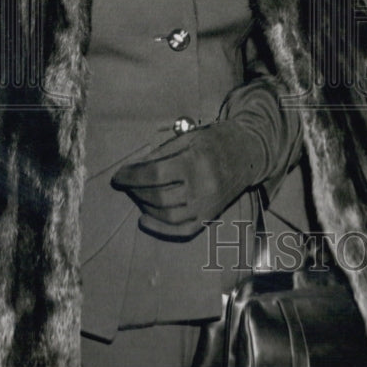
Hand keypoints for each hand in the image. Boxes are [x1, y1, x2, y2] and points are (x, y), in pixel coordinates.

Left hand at [111, 116, 266, 237]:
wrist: (248, 153)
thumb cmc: (216, 140)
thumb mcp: (189, 137)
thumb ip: (162, 153)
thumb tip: (134, 169)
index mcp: (196, 162)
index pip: (155, 174)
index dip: (132, 176)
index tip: (118, 176)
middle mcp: (203, 187)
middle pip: (158, 196)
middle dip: (135, 190)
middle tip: (126, 183)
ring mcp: (207, 205)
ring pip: (167, 215)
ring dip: (144, 206)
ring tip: (136, 195)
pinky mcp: (210, 217)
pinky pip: (181, 230)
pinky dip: (160, 228)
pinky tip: (144, 218)